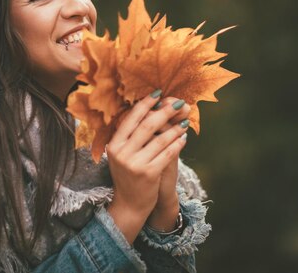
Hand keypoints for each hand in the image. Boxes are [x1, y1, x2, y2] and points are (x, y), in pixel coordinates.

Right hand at [106, 92, 188, 242]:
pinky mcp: (148, 174)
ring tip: (184, 121)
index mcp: (113, 145)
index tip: (158, 93)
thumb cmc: (128, 175)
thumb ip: (129, 136)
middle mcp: (121, 153)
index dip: (145, 104)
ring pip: (159, 139)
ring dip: (175, 128)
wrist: (129, 204)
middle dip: (164, 111)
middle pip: (146, 125)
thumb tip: (148, 110)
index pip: (131, 118)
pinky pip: (167, 154)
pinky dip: (177, 144)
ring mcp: (134, 164)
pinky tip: (184, 138)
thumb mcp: (121, 155)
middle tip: (177, 103)